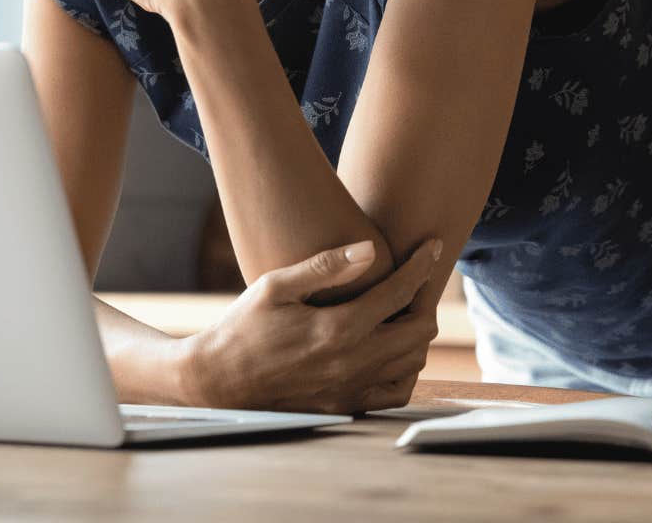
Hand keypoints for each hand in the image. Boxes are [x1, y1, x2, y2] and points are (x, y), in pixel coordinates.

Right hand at [184, 237, 443, 414]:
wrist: (219, 380)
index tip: (433, 245)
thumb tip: (370, 248)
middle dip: (425, 298)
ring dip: (418, 333)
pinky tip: (391, 349)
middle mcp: (353, 362)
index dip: (422, 265)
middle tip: (417, 280)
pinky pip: (397, 392)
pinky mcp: (346, 405)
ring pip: (414, 361)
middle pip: (420, 330)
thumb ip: (324, 267)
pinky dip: (405, 369)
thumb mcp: (275, 286)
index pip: (400, 292)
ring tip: (404, 310)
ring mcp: (352, 388)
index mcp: (338, 328)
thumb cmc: (243, 326)